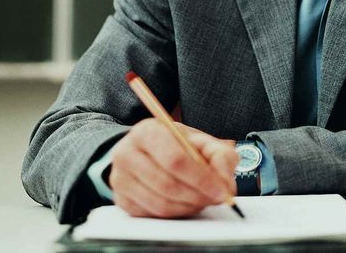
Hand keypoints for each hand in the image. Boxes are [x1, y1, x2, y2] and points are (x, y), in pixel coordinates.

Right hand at [109, 119, 238, 217]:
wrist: (149, 150)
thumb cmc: (177, 145)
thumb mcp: (201, 141)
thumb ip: (220, 156)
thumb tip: (225, 184)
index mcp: (148, 131)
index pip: (175, 159)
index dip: (201, 178)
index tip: (221, 190)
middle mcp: (128, 152)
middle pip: (167, 184)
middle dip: (197, 195)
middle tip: (215, 198)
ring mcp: (120, 178)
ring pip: (159, 204)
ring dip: (188, 207)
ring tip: (202, 200)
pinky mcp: (121, 199)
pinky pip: (152, 215)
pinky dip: (174, 214)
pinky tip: (185, 204)